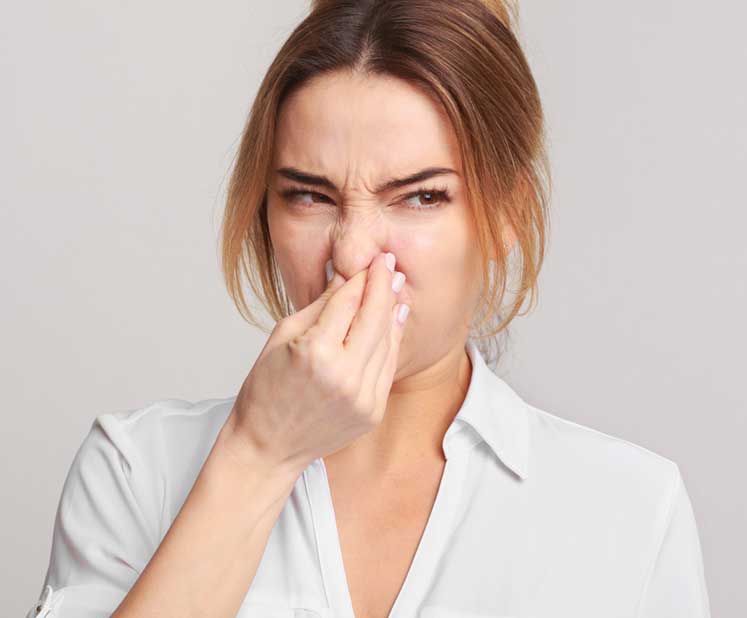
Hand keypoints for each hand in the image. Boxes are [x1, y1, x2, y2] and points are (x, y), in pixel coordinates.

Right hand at [223, 252, 409, 475]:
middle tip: (388, 264)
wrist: (266, 446)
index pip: (347, 302)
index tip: (372, 259)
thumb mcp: (282, 336)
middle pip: (374, 318)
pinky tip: (394, 320)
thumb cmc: (265, 390)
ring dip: (392, 311)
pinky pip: (388, 367)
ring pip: (387, 342)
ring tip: (395, 286)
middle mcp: (344, 375)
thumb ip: (319, 306)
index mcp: (315, 352)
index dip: (362, 277)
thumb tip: (345, 276)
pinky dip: (392, 341)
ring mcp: (362, 397)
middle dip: (383, 286)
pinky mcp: (373, 412)